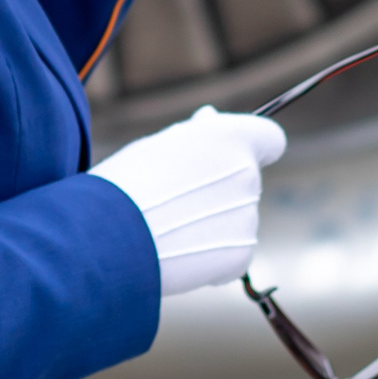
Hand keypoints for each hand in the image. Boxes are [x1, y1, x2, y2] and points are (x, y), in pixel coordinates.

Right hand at [90, 106, 287, 295]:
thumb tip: (210, 120)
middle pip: (246, 182)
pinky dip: (211, 258)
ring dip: (213, 224)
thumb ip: (195, 136)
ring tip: (168, 230)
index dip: (254, 148)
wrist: (107, 237)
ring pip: (236, 220)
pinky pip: (231, 254)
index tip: (233, 157)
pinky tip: (178, 254)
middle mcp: (247, 175)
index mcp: (232, 138)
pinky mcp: (240, 255)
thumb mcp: (158, 145)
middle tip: (176, 201)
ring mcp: (247, 217)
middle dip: (221, 190)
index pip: (270, 139)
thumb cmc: (124, 185)